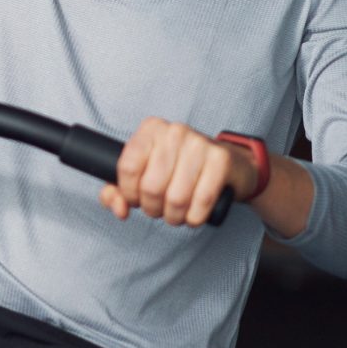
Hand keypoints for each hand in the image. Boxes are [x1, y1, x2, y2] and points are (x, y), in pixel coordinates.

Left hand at [98, 118, 260, 226]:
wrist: (228, 165)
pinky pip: (201, 202)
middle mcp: (174, 131)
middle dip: (152, 208)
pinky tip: (194, 214)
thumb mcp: (144, 174)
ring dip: (174, 216)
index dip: (129, 193)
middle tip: (160, 209)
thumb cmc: (180, 170)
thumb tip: (118, 208)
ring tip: (177, 213)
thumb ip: (119, 191)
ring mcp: (199, 143)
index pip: (127, 167)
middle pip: (151, 187)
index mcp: (151, 129)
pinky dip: (194, 217)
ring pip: (176, 198)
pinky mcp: (221, 160)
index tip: (136, 199)